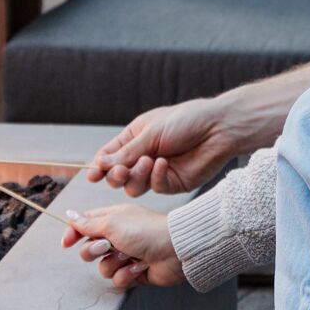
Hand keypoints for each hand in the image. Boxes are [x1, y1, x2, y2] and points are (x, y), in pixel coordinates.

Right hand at [61, 204, 184, 290]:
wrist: (175, 250)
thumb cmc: (146, 230)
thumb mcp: (112, 222)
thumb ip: (88, 223)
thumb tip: (70, 215)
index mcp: (112, 219)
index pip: (84, 225)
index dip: (73, 234)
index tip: (67, 243)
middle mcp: (118, 237)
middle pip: (90, 249)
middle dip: (94, 250)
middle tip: (107, 246)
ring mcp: (126, 255)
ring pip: (103, 267)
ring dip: (114, 263)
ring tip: (129, 256)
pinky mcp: (134, 272)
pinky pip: (118, 279)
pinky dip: (127, 274)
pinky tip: (139, 267)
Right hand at [85, 97, 239, 196]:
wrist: (218, 130)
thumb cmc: (186, 121)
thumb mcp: (151, 133)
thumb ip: (125, 153)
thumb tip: (100, 164)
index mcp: (134, 138)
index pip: (109, 155)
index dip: (99, 166)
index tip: (92, 175)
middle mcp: (143, 156)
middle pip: (117, 176)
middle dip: (115, 175)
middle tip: (120, 172)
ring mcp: (156, 172)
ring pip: (133, 186)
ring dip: (136, 176)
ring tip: (147, 162)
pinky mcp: (171, 183)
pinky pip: (154, 187)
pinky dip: (156, 177)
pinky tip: (163, 164)